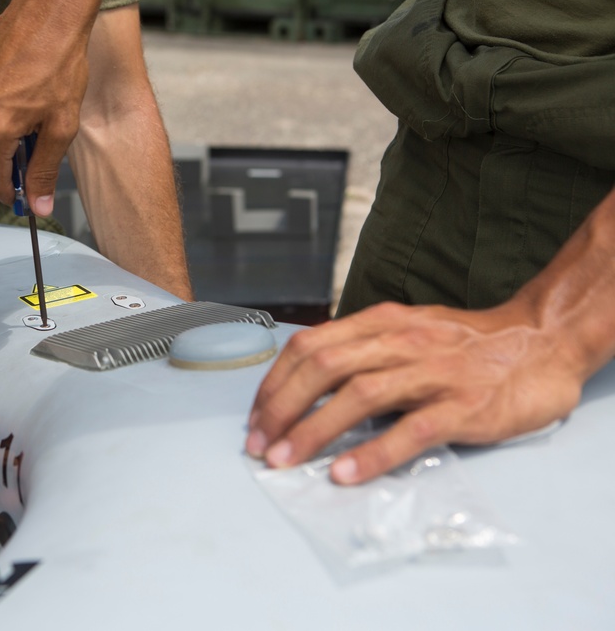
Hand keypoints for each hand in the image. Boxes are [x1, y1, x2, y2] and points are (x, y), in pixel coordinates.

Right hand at [0, 0, 111, 216]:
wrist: (49, 13)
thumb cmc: (59, 64)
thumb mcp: (60, 127)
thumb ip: (45, 170)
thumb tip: (38, 204)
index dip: (13, 194)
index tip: (25, 198)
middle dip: (10, 160)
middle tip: (38, 147)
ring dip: (1, 132)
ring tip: (31, 113)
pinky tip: (18, 93)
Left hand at [246, 301, 586, 484]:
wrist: (541, 342)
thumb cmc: (465, 344)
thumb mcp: (405, 331)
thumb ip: (361, 350)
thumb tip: (307, 383)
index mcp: (380, 324)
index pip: (310, 347)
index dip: (274, 383)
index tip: (256, 417)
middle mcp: (400, 342)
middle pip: (323, 368)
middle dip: (281, 407)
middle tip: (258, 445)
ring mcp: (432, 372)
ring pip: (358, 396)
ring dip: (313, 429)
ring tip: (284, 460)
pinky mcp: (463, 406)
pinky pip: (411, 430)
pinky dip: (374, 452)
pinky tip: (346, 472)